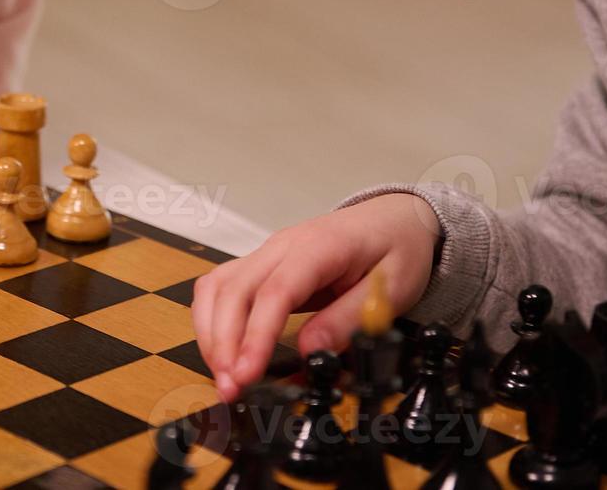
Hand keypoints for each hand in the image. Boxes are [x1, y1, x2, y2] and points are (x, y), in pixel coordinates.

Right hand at [193, 193, 440, 401]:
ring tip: (223, 375)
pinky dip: (211, 319)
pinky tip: (221, 349)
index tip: (246, 375)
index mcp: (317, 247)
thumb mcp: (389, 289)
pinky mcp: (260, 264)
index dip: (255, 336)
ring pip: (217, 286)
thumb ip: (348, 318)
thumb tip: (310, 350)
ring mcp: (266, 253)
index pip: (274, 293)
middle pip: (233, 290)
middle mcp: (281, 246)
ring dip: (211, 332)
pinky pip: (221, 286)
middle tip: (230, 388)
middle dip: (223, 343)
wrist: (393, 219)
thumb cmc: (395, 249)